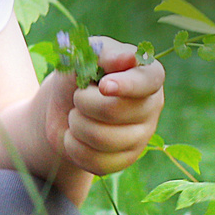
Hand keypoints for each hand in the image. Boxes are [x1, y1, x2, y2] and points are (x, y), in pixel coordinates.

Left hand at [47, 36, 165, 185]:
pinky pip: (97, 162)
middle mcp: (152, 106)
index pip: (147, 82)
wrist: (61, 106)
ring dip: (76, 124)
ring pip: (103, 138)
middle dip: (83, 102)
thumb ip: (104, 52)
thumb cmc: (79, 74)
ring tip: (77, 115)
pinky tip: (76, 136)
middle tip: (79, 96)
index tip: (103, 86)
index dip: (125, 85)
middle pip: (115, 111)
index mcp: (148, 74)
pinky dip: (74, 147)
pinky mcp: (126, 159)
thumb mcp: (84, 55)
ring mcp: (142, 136)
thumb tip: (127, 58)